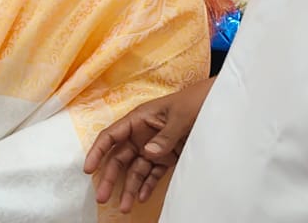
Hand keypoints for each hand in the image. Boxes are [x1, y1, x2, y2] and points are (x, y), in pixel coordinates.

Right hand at [82, 78, 213, 212]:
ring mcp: (154, 147)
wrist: (218, 104)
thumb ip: (165, 135)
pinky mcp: (168, 157)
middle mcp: (141, 135)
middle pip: (119, 158)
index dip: (97, 152)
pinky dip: (147, 186)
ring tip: (124, 207)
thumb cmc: (195, 101)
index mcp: (138, 119)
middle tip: (102, 197)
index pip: (111, 136)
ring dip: (129, 188)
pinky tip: (142, 198)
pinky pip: (153, 173)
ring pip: (135, 170)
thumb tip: (147, 152)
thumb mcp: (180, 116)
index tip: (88, 170)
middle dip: (110, 178)